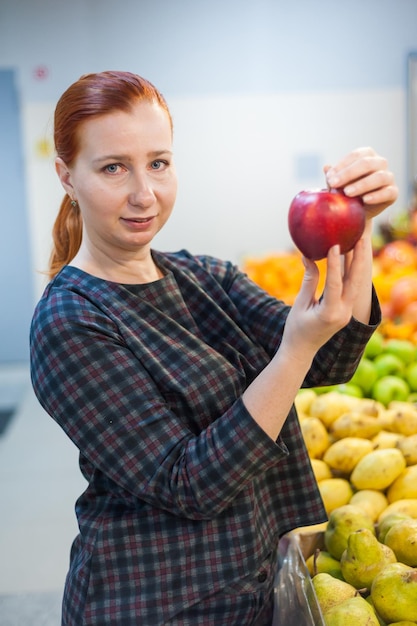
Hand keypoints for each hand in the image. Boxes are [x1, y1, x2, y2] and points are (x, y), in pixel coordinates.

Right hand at [281, 238, 366, 359]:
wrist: (301, 351)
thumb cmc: (295, 329)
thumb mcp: (300, 304)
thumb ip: (308, 281)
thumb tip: (309, 257)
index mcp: (329, 313)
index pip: (335, 284)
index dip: (335, 264)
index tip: (335, 245)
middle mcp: (343, 313)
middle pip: (355, 282)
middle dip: (359, 259)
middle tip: (360, 237)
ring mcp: (347, 313)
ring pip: (357, 284)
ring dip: (358, 263)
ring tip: (360, 242)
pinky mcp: (347, 311)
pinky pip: (352, 288)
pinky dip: (351, 272)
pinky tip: (351, 257)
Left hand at [324, 147, 397, 219]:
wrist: (358, 212)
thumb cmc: (347, 192)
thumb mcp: (338, 184)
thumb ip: (333, 176)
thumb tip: (326, 167)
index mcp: (367, 155)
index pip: (356, 155)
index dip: (342, 165)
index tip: (330, 177)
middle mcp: (380, 163)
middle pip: (367, 163)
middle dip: (349, 174)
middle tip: (334, 184)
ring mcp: (389, 177)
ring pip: (379, 177)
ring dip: (362, 185)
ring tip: (347, 193)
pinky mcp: (393, 192)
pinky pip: (388, 192)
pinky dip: (376, 196)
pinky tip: (365, 200)